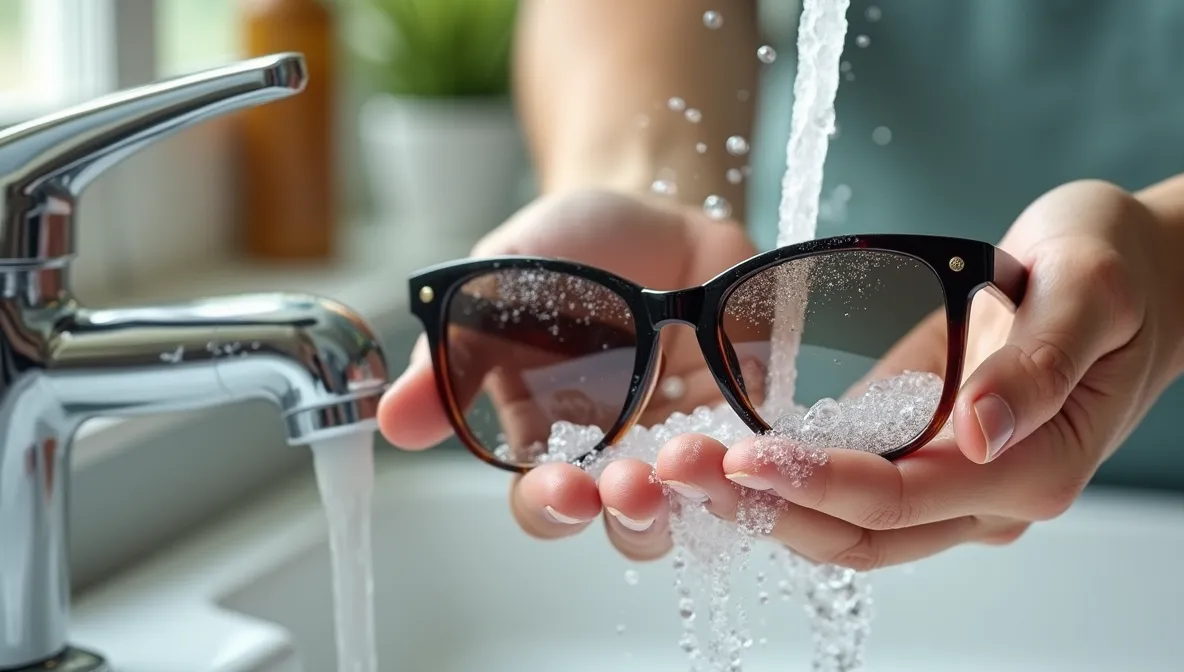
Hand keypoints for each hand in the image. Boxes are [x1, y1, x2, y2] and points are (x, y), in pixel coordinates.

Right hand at [378, 189, 758, 559]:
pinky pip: (762, 456)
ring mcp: (689, 437)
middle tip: (634, 487)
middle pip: (625, 521)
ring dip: (693, 494)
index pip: (546, 502)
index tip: (566, 490)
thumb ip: (454, 350)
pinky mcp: (750, 414)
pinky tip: (757, 443)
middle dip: (630, 514)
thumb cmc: (569, 249)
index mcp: (552, 436)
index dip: (553, 507)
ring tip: (690, 460)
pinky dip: (761, 457)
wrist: (654, 205)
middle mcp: (622, 452)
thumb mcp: (500, 283)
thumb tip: (391, 420)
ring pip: (697, 503)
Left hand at [659, 179, 1183, 568]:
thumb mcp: (1090, 284)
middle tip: (683, 469)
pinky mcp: (934, 457)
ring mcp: (962, 483)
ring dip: (770, 506)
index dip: (817, 483)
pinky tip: (735, 454)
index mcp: (1034, 463)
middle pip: (863, 533)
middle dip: (769, 509)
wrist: (1147, 276)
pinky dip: (794, 482)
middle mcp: (994, 492)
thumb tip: (978, 431)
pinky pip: (857, 491)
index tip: (743, 456)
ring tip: (688, 466)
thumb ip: (1039, 360)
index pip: (902, 498)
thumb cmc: (1122, 267)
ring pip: (852, 527)